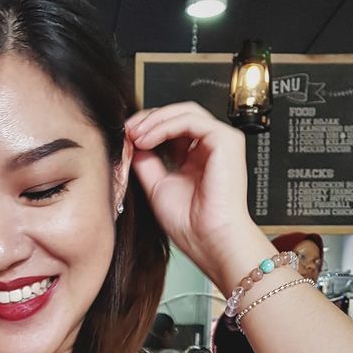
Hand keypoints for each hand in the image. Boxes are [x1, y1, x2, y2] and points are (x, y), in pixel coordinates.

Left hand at [125, 102, 266, 286]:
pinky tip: (148, 139)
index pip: (173, 127)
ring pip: (185, 111)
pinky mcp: (226, 140)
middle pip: (179, 113)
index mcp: (197, 157)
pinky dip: (166, 126)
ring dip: (155, 120)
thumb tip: (131, 141)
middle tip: (127, 129)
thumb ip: (146, 162)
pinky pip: (191, 120)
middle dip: (149, 118)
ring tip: (134, 134)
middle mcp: (211, 147)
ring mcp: (221, 141)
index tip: (125, 135)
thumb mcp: (156, 186)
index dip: (148, 126)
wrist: (208, 241)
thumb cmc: (190, 224)